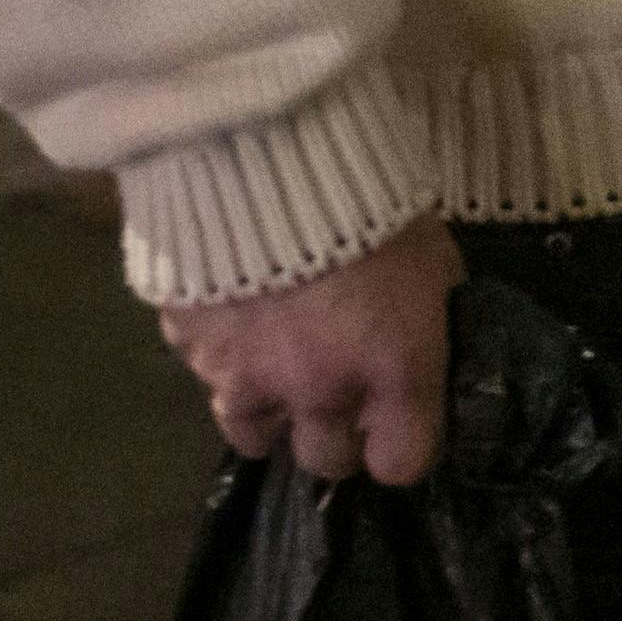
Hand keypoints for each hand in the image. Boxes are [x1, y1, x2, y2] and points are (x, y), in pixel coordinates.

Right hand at [160, 215, 460, 487]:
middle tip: (336, 394)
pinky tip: (239, 319)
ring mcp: (246, 378)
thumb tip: (422, 345)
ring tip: (278, 370)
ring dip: (271, 411)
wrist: (265, 157)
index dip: (402, 446)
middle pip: (324, 461)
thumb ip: (426, 319)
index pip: (401, 462)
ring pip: (254, 436)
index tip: (399, 425)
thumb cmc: (372, 198)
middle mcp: (319, 391)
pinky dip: (225, 359)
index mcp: (392, 370)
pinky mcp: (191, 351)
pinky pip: (208, 376)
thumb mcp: (430, 257)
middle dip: (334, 435)